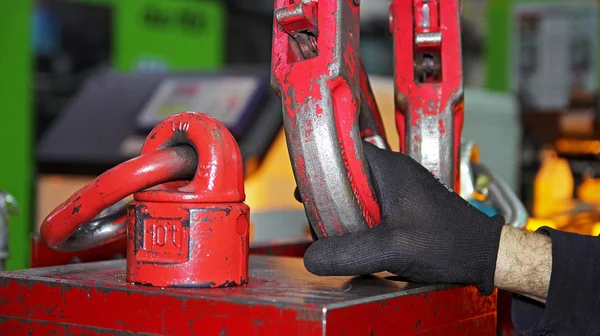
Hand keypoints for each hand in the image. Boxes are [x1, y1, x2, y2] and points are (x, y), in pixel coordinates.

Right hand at [302, 142, 505, 294]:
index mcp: (389, 168)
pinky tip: (357, 239)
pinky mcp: (406, 205)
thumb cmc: (449, 242)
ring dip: (343, 210)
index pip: (343, 153)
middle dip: (328, 196)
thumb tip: (312, 257)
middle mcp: (394, 173)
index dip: (319, 168)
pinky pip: (372, 206)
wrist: (482, 254)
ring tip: (333, 231)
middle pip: (347, 175)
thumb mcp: (392, 249)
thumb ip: (349, 252)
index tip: (304, 187)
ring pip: (359, 192)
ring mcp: (401, 188)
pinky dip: (359, 219)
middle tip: (315, 216)